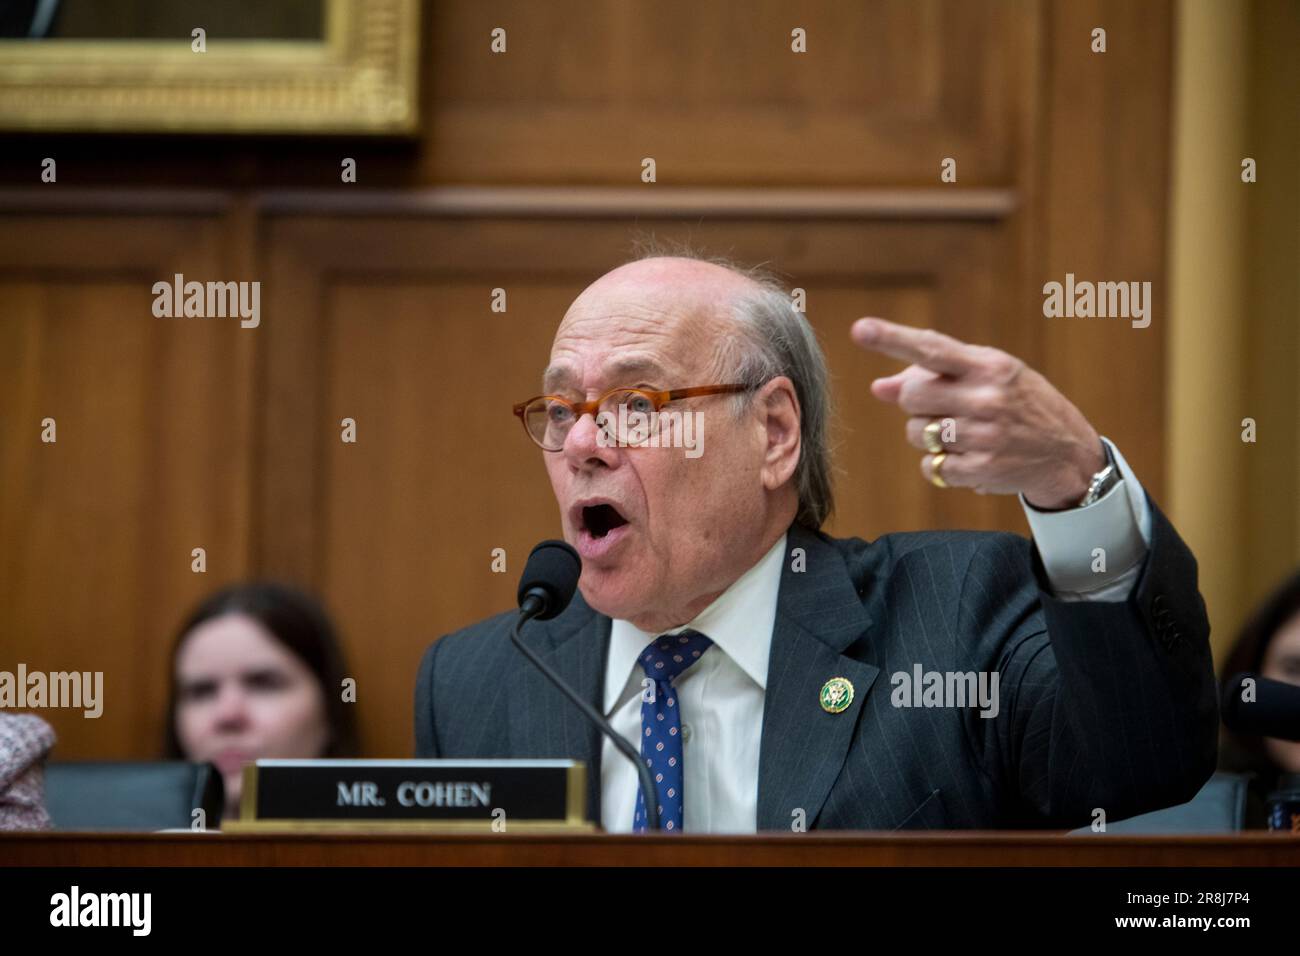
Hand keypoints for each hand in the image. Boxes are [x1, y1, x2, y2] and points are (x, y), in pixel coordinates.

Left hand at [850, 317, 1105, 508]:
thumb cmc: (1018, 405)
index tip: (860, 329)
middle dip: (916, 402)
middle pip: (912, 395)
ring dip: (926, 434)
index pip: (932, 349)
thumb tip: (879, 388)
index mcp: (989, 366)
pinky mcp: (982, 469)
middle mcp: (987, 398)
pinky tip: (967, 456)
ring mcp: (985, 436)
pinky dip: (940, 463)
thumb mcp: (990, 376)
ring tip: (960, 432)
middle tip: (942, 406)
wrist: (1068, 453)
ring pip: (916, 433)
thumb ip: (936, 374)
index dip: (892, 338)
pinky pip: (931, 466)